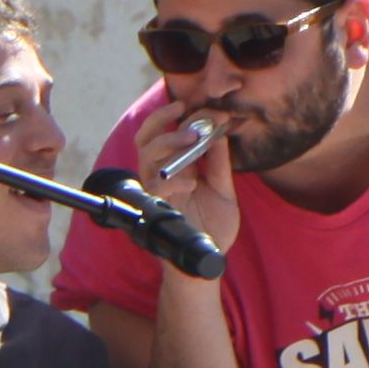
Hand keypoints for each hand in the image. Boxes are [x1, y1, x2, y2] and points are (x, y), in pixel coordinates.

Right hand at [127, 87, 239, 254]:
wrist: (210, 256)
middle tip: (186, 111)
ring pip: (145, 154)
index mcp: (179, 166)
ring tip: (193, 139)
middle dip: (162, 118)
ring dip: (168, 141)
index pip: (171, 131)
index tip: (214, 112)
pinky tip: (192, 184)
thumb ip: (219, 163)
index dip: (190, 118)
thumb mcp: (223, 189)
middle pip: (146, 136)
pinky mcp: (157, 208)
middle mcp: (163, 174)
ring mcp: (157, 190)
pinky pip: (155, 188)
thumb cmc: (214, 226)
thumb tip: (219, 132)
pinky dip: (173, 181)